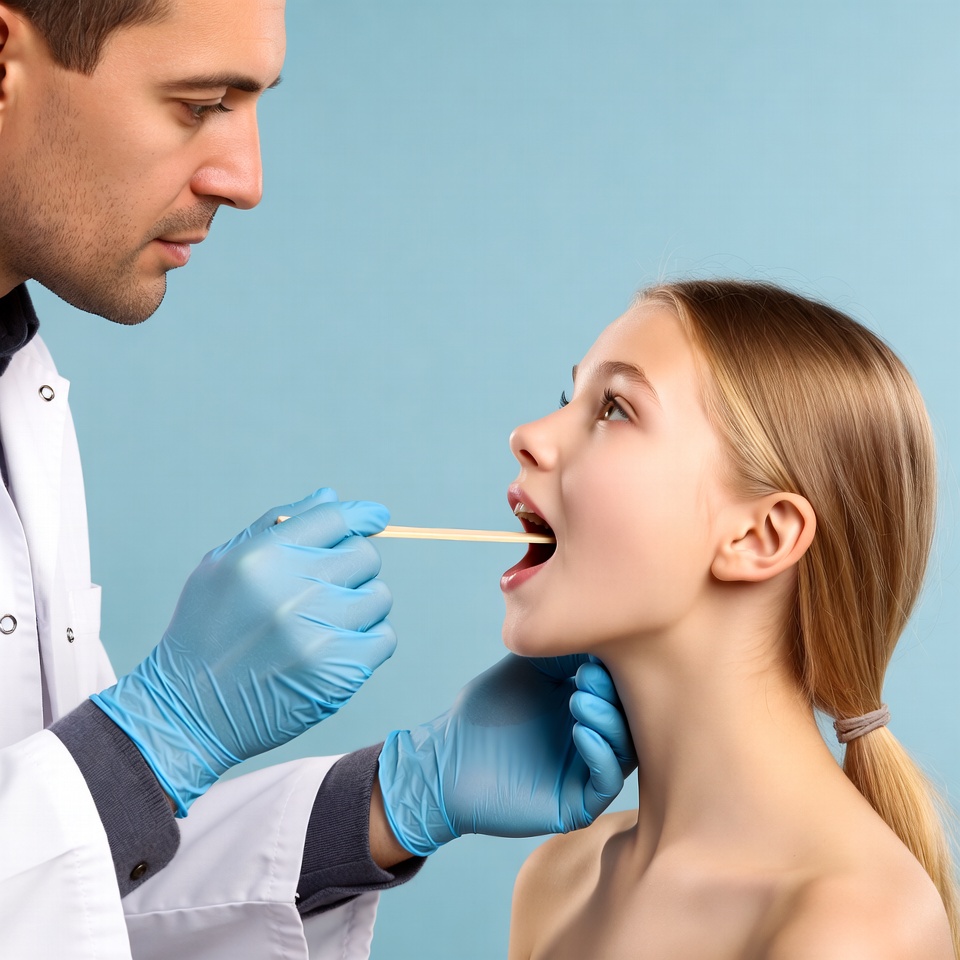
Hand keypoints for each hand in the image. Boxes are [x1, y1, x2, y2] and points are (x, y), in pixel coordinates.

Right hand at [92, 488, 395, 815]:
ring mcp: (317, 631)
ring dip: (361, 607)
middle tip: (327, 590)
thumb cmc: (205, 630)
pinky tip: (336, 650)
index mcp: (263, 556)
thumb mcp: (222, 566)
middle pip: (364, 555)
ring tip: (325, 624)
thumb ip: (276, 525)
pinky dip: (368, 643)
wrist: (188, 711)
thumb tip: (331, 497)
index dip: (361, 516)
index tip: (377, 518)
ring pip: (378, 596)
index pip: (335, 518)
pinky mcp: (337, 671)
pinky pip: (384, 638)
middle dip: (353, 568)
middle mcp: (292, 589)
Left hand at [377, 654, 635, 855]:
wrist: (448, 757)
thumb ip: (565, 649)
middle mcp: (595, 736)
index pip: (623, 686)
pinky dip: (601, 754)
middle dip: (615, 693)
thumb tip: (602, 627)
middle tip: (589, 675)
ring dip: (609, 720)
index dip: (616, 667)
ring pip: (625, 748)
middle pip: (631, 716)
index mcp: (588, 704)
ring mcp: (588, 770)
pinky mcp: (577, 804)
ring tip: (578, 698)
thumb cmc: (487, 709)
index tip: (598, 648)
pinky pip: (605, 782)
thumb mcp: (531, 667)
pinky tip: (580, 731)